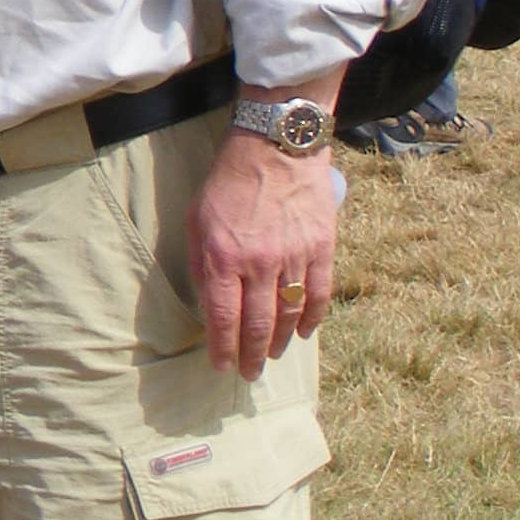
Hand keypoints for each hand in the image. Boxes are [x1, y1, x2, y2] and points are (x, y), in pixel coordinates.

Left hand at [188, 129, 337, 379]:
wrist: (275, 146)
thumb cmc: (228, 182)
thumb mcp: (197, 219)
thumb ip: (202, 263)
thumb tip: (209, 304)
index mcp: (223, 256)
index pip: (223, 318)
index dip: (222, 348)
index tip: (222, 367)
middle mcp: (259, 263)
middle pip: (257, 324)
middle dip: (251, 355)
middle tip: (249, 374)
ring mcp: (294, 257)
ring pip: (289, 315)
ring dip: (279, 342)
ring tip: (271, 356)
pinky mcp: (321, 248)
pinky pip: (319, 295)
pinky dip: (312, 319)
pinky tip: (303, 333)